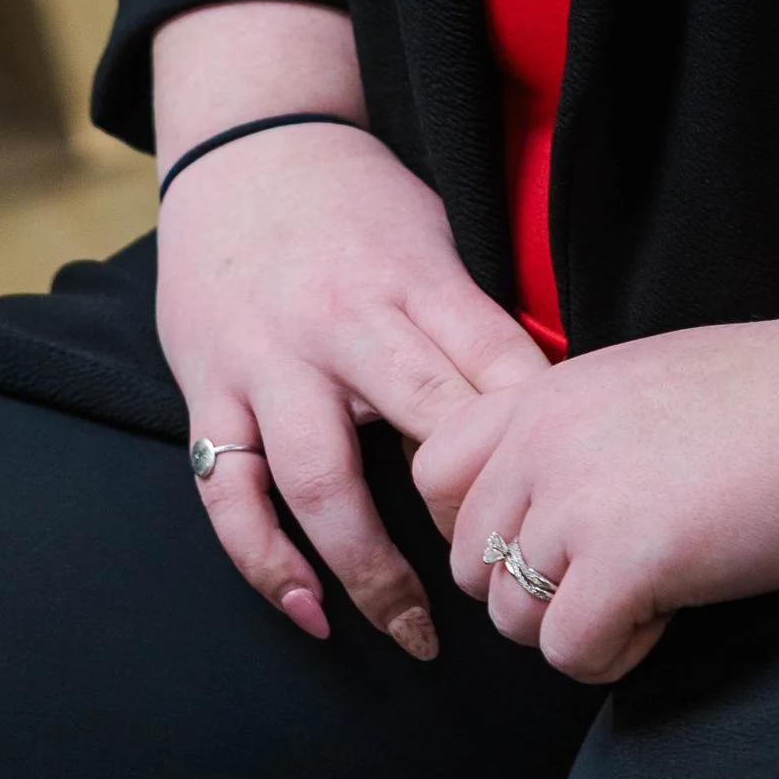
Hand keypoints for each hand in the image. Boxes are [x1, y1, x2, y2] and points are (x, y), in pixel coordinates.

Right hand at [154, 70, 546, 659]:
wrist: (246, 147)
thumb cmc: (358, 200)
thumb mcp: (434, 231)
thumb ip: (475, 311)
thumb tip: (556, 391)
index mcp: (411, 275)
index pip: (490, 359)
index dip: (533, 430)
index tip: (570, 491)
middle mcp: (339, 322)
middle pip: (417, 421)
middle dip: (467, 508)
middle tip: (510, 582)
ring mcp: (268, 362)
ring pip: (318, 478)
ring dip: (369, 567)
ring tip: (416, 631)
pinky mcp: (209, 394)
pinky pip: (230, 494)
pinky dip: (265, 560)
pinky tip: (310, 610)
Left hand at [413, 165, 778, 683]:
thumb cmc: (772, 393)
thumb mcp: (641, 380)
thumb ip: (576, 430)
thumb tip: (548, 503)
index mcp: (547, 392)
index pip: (434, 474)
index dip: (481, 525)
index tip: (549, 539)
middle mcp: (543, 440)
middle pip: (471, 564)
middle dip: (535, 590)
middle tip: (616, 574)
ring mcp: (578, 499)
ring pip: (512, 619)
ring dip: (579, 623)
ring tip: (655, 587)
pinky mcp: (623, 560)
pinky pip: (569, 652)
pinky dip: (617, 654)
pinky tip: (672, 611)